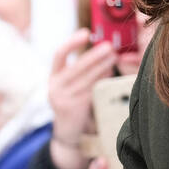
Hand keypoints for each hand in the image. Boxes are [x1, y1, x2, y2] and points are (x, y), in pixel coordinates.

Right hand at [48, 28, 115, 168]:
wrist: (68, 135)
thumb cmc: (74, 105)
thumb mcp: (71, 87)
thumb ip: (82, 71)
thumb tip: (106, 51)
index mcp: (53, 78)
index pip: (59, 55)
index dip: (72, 42)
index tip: (87, 33)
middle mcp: (55, 87)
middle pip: (77, 66)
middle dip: (95, 55)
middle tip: (110, 46)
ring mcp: (63, 99)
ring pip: (86, 78)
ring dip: (102, 66)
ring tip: (114, 57)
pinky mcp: (74, 108)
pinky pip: (91, 90)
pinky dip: (102, 80)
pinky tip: (111, 73)